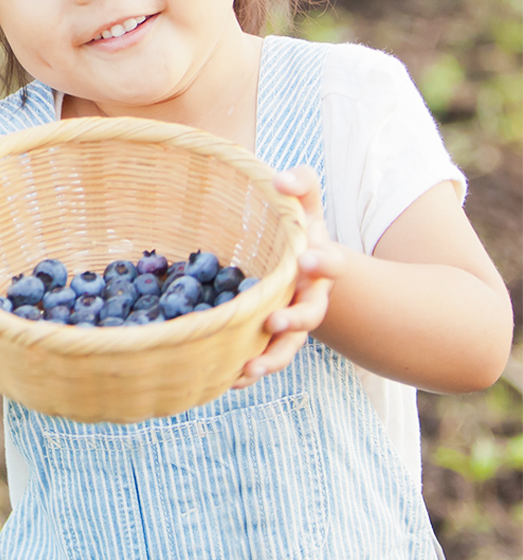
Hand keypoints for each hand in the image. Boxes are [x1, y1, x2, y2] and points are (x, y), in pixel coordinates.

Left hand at [234, 166, 344, 388]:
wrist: (300, 264)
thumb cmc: (297, 227)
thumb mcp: (303, 201)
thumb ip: (299, 183)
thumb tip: (280, 179)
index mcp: (319, 262)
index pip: (330, 262)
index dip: (322, 263)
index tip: (306, 259)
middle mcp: (310, 297)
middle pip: (311, 314)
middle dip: (296, 319)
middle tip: (276, 320)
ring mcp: (292, 322)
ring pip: (288, 347)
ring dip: (273, 358)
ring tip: (252, 366)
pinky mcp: (272, 340)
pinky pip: (264, 359)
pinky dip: (251, 372)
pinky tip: (230, 380)